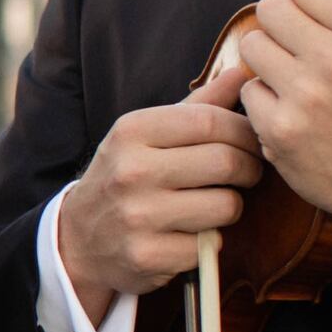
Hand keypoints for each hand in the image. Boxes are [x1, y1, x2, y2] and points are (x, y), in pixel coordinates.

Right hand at [56, 99, 266, 317]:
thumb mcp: (148, 135)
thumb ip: (197, 107)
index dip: (245, 131)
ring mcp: (137, 216)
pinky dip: (208, 242)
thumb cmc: (126, 176)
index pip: (211, 121)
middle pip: (226, 161)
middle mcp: (130, 171)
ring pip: (226, 205)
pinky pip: (208, 245)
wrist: (79, 237)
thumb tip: (241, 75)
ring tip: (214, 204)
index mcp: (132, 131)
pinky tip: (189, 234)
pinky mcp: (146, 256)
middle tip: (246, 174)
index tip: (252, 142)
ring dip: (231, 207)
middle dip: (249, 169)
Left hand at [220, 0, 331, 242]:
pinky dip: (263, 100)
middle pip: (271, 8)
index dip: (306, 0)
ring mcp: (304, 97)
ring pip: (252, 46)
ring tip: (291, 77)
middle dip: (280, 24)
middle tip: (293, 45)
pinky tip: (289, 111)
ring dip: (267, 59)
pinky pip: (248, 90)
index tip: (313, 18)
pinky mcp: (278, 129)